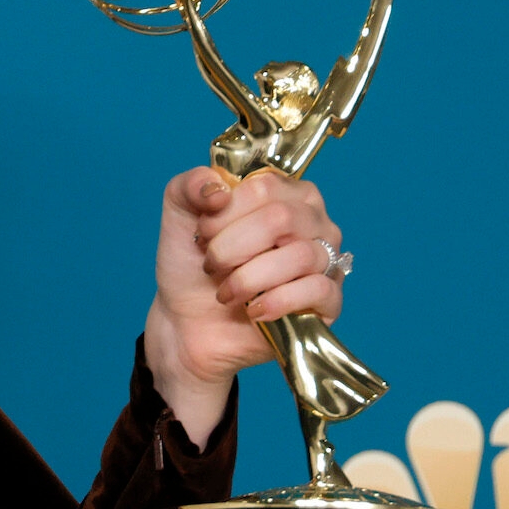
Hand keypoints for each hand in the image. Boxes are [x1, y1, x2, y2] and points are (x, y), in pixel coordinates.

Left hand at [143, 167, 344, 445]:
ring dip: (249, 277)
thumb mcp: (179, 214)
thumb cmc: (193, 263)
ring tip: (225, 293)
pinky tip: (253, 310)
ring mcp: (325, 260)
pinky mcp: (328, 302)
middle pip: (283, 218)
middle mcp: (313, 221)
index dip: (226, 212)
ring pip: (301, 255)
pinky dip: (277, 301)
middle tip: (211, 264)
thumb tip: (218, 189)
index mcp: (283, 192)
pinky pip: (318, 290)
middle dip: (233, 246)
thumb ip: (190, 185)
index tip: (203, 233)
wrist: (188, 322)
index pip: (265, 186)